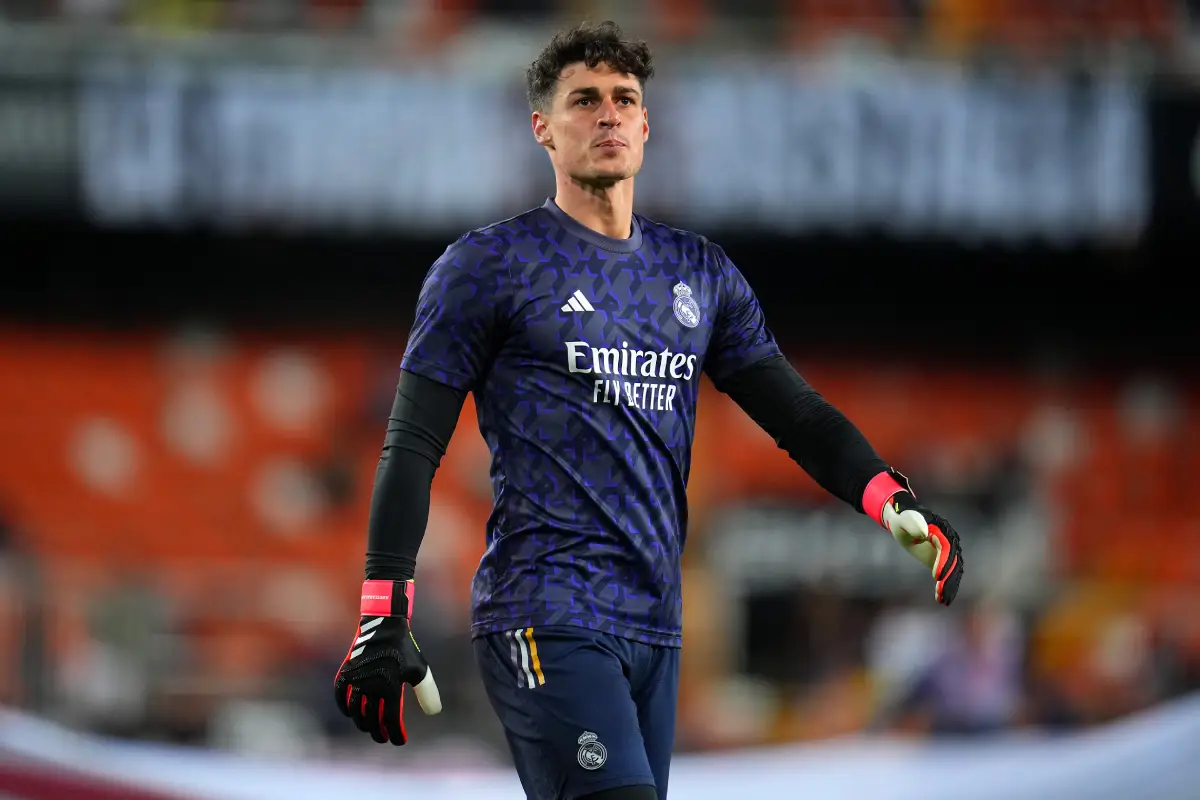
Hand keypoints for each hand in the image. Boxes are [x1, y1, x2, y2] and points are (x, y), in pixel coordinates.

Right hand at [333, 579, 441, 744]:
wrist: (384, 625)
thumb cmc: (404, 649)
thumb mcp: (420, 670)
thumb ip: (427, 692)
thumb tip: (434, 712)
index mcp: (390, 688)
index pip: (391, 720)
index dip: (395, 734)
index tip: (399, 741)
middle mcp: (371, 687)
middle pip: (371, 719)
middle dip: (378, 732)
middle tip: (382, 737)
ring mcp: (357, 679)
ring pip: (355, 711)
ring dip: (362, 723)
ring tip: (369, 727)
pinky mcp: (347, 672)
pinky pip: (340, 694)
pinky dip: (343, 706)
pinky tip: (349, 713)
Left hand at [882, 491, 963, 605]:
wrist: (904, 520)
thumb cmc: (901, 520)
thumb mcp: (902, 521)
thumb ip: (912, 524)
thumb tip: (924, 533)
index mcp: (941, 529)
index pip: (946, 547)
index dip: (943, 562)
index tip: (937, 577)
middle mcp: (949, 539)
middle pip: (954, 561)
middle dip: (948, 578)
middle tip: (940, 593)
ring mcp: (949, 550)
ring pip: (954, 570)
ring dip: (950, 586)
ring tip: (943, 601)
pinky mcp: (944, 559)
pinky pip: (950, 573)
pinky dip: (947, 586)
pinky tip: (942, 599)